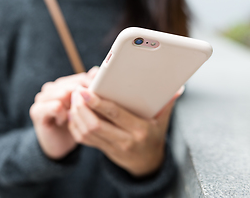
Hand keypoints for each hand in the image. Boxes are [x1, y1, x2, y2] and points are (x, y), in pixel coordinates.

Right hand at [30, 67, 98, 159]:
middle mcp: (50, 88)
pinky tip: (65, 121)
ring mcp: (42, 98)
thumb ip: (91, 90)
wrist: (59, 145)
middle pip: (73, 85)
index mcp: (62, 84)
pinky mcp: (37, 111)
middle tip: (90, 111)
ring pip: (64, 93)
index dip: (93, 88)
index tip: (103, 99)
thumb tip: (96, 71)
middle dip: (84, 98)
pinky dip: (63, 115)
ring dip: (73, 107)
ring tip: (74, 117)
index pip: (81, 78)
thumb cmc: (75, 125)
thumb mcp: (87, 108)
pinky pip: (56, 106)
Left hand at [68, 86, 183, 175]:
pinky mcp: (104, 150)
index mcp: (140, 130)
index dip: (98, 102)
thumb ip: (167, 104)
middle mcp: (125, 140)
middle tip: (76, 92)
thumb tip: (178, 89)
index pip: (115, 114)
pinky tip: (73, 114)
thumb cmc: (154, 136)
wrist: (148, 163)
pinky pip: (85, 141)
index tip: (85, 90)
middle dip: (82, 108)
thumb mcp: (163, 121)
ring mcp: (113, 148)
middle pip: (96, 125)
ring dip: (76, 116)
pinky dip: (75, 127)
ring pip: (87, 133)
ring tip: (73, 100)